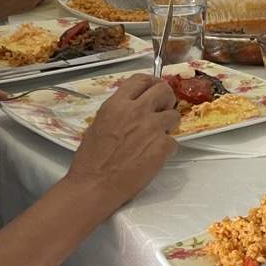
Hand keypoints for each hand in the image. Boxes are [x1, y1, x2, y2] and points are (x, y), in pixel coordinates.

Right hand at [64, 75, 178, 208]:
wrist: (94, 185)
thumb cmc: (91, 161)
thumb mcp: (98, 125)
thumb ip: (119, 112)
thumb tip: (133, 108)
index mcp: (117, 105)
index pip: (141, 80)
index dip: (151, 83)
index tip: (154, 88)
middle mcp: (136, 111)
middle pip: (164, 90)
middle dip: (166, 99)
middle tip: (162, 110)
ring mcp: (152, 127)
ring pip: (174, 115)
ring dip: (168, 125)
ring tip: (156, 138)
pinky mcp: (163, 145)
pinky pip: (173, 141)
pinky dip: (166, 148)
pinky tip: (153, 156)